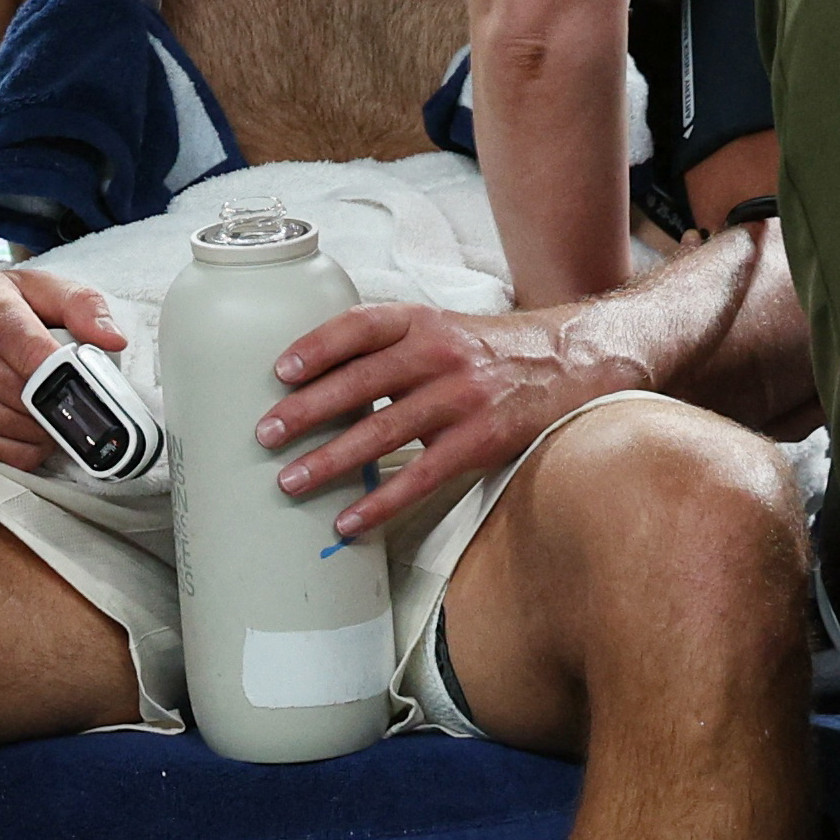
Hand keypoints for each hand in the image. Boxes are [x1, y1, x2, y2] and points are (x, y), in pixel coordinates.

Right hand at [0, 263, 124, 468]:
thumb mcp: (19, 284)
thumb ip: (77, 302)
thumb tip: (114, 340)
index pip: (38, 356)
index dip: (77, 379)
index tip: (101, 389)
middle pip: (38, 402)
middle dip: (69, 404)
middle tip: (81, 394)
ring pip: (25, 434)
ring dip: (48, 427)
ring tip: (45, 403)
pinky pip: (5, 457)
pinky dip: (27, 448)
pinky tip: (23, 424)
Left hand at [258, 302, 598, 539]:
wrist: (573, 361)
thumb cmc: (492, 351)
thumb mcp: (443, 329)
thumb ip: (390, 348)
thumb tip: (319, 383)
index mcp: (423, 320)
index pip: (360, 326)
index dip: (316, 346)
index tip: (279, 371)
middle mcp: (439, 353)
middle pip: (361, 382)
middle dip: (307, 410)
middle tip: (266, 434)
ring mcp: (461, 397)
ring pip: (384, 432)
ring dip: (331, 459)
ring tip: (291, 481)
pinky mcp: (480, 439)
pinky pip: (422, 476)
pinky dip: (381, 501)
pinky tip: (350, 519)